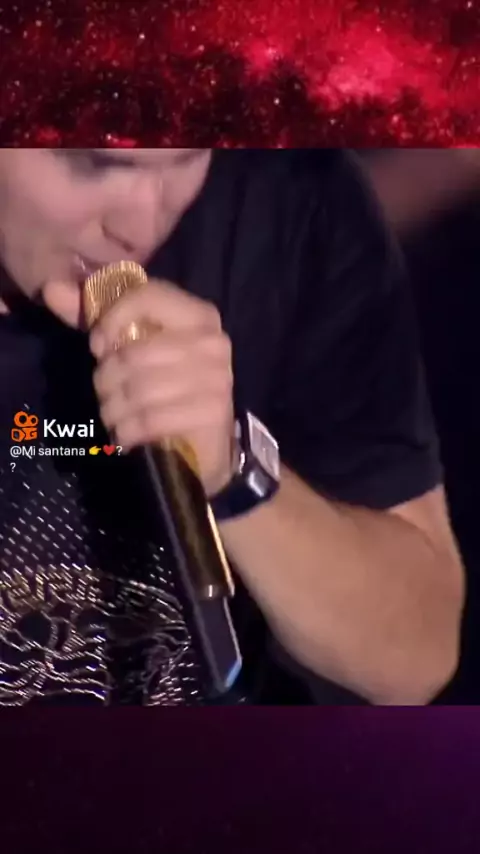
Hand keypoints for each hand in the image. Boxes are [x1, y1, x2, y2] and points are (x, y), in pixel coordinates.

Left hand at [44, 278, 235, 496]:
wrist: (202, 443)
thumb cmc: (163, 386)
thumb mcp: (129, 347)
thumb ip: (93, 317)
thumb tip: (51, 289)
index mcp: (198, 315)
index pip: (148, 296)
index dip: (110, 319)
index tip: (97, 347)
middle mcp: (213, 342)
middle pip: (135, 352)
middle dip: (106, 379)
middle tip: (105, 394)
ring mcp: (218, 378)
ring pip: (140, 389)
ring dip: (114, 409)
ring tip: (113, 417)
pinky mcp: (213, 413)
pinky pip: (152, 419)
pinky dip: (128, 431)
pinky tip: (125, 435)